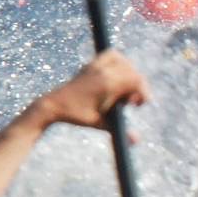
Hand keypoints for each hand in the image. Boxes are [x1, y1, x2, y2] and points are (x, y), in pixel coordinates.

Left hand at [32, 51, 147, 129]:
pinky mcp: (90, 65)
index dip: (144, 92)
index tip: (140, 105)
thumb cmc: (77, 116)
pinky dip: (119, 61)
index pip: (137, 80)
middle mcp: (104, 71)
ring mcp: (96, 66)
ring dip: (130, 72)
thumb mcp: (100, 123)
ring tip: (125, 87)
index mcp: (108, 83)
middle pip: (133, 71)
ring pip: (123, 60)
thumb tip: (137, 140)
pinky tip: (117, 74)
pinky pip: (111, 55)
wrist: (53, 105)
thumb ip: (121, 131)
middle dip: (137, 86)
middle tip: (131, 101)